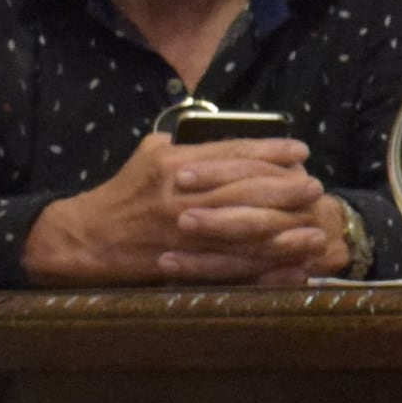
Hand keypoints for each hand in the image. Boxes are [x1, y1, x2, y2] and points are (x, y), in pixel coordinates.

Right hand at [24, 133, 349, 286]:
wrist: (86, 238)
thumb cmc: (123, 192)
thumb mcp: (151, 154)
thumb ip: (190, 144)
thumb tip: (230, 136)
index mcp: (175, 164)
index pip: (234, 154)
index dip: (272, 151)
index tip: (300, 151)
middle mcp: (182, 196)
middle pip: (247, 189)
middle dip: (287, 188)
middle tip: (314, 186)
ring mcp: (185, 232)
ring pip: (246, 229)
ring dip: (287, 229)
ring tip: (315, 225)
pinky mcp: (185, 264)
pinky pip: (234, 266)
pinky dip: (267, 267)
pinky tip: (293, 265)